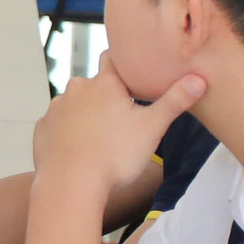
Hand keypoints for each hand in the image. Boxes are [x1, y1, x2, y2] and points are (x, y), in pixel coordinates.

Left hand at [32, 53, 205, 197]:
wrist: (71, 184)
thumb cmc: (115, 156)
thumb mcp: (152, 128)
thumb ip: (175, 101)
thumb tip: (200, 79)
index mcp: (104, 84)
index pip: (113, 59)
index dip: (124, 64)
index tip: (132, 71)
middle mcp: (76, 89)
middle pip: (94, 85)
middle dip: (106, 96)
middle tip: (121, 117)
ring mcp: (56, 108)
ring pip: (75, 104)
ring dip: (86, 115)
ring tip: (100, 138)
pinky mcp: (43, 127)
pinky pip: (58, 124)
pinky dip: (68, 132)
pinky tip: (79, 149)